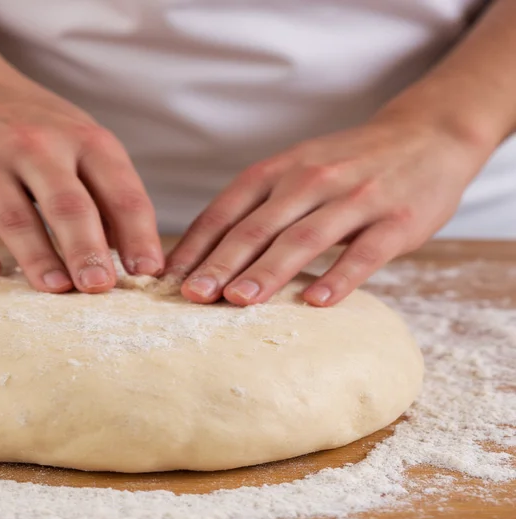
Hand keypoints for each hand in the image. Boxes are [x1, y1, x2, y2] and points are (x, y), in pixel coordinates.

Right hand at [0, 35, 163, 292]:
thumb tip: (129, 253)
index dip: (138, 233)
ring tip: (56, 289)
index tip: (148, 270)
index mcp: (79, 137)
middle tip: (100, 287)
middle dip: (87, 250)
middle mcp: (33, 143)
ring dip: (38, 258)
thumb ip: (101, 189)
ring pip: (15, 217)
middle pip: (68, 205)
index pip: (119, 189)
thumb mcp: (73, 136)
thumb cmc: (25, 120)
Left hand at [167, 112, 490, 305]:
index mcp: (279, 170)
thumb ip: (256, 207)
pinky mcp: (396, 220)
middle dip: (221, 264)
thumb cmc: (346, 165)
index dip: (195, 245)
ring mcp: (354, 198)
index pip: (226, 211)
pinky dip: (340, 276)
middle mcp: (310, 180)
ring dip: (268, 271)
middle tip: (192, 296)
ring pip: (303, 238)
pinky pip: (364, 252)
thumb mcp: (296, 171)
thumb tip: (201, 254)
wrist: (428, 136)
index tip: (169, 278)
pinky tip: (317, 302)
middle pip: (256, 227)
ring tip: (239, 301)